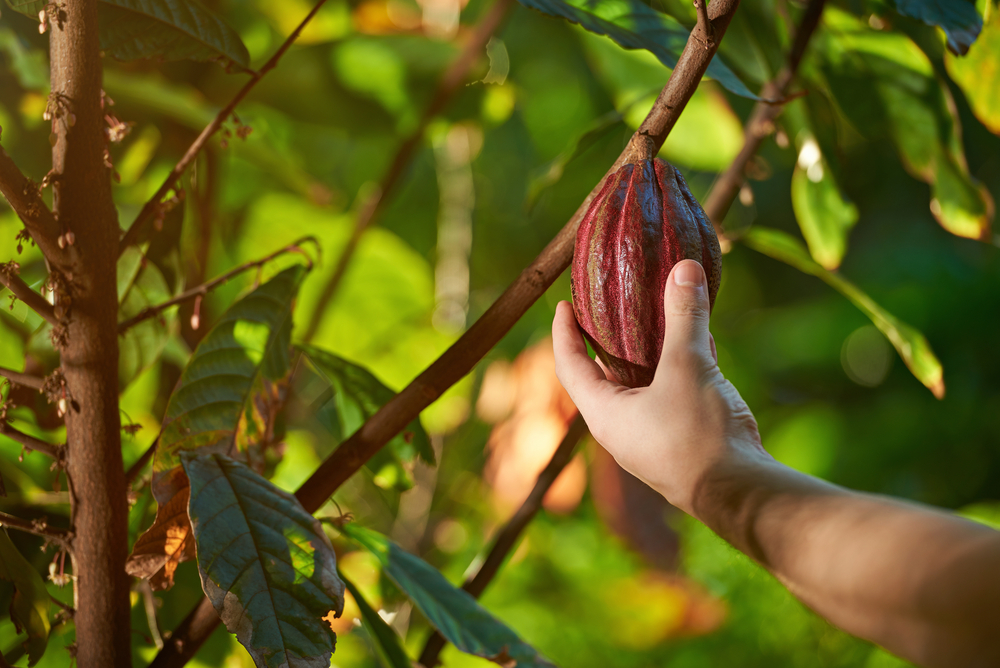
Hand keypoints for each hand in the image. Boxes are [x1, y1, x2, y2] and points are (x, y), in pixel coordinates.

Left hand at [552, 259, 768, 516]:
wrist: (741, 495)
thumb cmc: (699, 435)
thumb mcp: (688, 367)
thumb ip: (684, 316)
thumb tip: (683, 267)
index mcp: (604, 412)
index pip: (569, 365)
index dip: (564, 333)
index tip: (563, 305)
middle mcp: (621, 427)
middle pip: (604, 373)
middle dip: (609, 337)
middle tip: (612, 304)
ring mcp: (651, 437)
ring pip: (643, 383)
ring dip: (649, 350)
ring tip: (655, 313)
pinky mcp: (681, 442)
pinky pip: (671, 394)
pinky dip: (679, 367)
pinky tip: (701, 340)